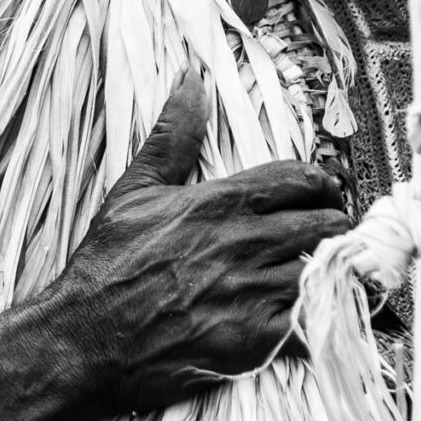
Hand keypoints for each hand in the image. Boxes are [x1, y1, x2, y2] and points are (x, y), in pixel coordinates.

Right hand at [47, 70, 349, 414]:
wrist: (86, 340)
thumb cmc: (107, 265)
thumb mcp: (133, 191)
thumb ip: (172, 137)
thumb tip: (191, 80)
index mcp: (220, 202)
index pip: (300, 178)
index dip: (321, 183)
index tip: (323, 192)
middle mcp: (244, 242)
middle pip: (325, 222)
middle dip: (334, 225)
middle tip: (330, 233)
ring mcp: (254, 292)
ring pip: (328, 268)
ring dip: (334, 268)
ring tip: (331, 271)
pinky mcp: (258, 340)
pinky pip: (319, 319)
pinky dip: (330, 314)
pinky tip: (327, 312)